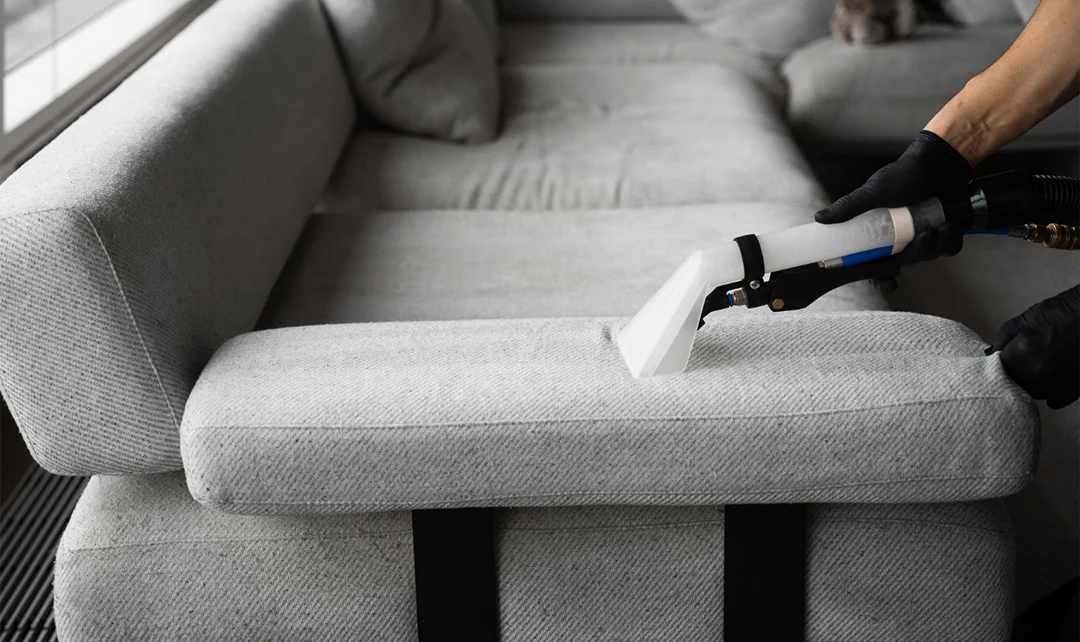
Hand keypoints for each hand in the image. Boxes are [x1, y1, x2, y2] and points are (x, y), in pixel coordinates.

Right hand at [815, 130, 971, 264]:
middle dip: (918, 253)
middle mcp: (899, 237)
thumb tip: (820, 218)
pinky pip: (948, 248)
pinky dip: (951, 240)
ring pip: (928, 256)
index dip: (880, 278)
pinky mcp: (942, 231)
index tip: (889, 283)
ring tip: (942, 225)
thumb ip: (850, 207)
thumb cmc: (905, 174)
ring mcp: (921, 235)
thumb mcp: (874, 191)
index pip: (875, 264)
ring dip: (937, 244)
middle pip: (906, 262)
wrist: (939, 161)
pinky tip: (950, 225)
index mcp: (879, 232)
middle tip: (924, 235)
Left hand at [988, 285, 1079, 408]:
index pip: (997, 370)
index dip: (999, 364)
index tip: (1004, 359)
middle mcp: (1037, 374)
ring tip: (1038, 368)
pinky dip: (1050, 391)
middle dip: (1013, 374)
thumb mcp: (1023, 320)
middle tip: (1022, 362)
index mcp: (1021, 355)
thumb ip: (1003, 340)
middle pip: (1013, 385)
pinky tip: (1052, 378)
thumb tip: (992, 355)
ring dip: (1030, 384)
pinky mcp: (1073, 391)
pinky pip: (1054, 400)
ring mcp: (1056, 385)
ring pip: (1032, 393)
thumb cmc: (1058, 313)